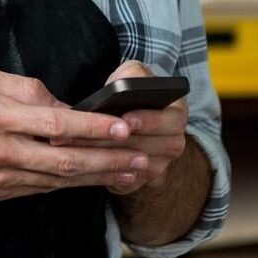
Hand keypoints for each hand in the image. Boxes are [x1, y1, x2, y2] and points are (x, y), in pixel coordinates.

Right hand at [0, 66, 148, 201]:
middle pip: (65, 160)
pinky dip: (70, 185)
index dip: (93, 129)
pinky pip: (40, 189)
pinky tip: (92, 179)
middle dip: (108, 159)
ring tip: (130, 171)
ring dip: (98, 177)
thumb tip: (60, 104)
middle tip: (142, 158)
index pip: (55, 125)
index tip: (123, 127)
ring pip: (58, 180)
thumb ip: (22, 89)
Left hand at [48, 60, 187, 194]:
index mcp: (175, 113)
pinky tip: (89, 166)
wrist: (133, 119)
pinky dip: (110, 177)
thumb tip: (120, 87)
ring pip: (138, 167)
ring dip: (109, 159)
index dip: (149, 121)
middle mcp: (174, 141)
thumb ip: (130, 76)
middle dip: (119, 141)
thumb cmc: (130, 94)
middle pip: (150, 147)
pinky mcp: (144, 180)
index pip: (170, 120)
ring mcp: (162, 164)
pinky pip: (130, 183)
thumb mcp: (132, 75)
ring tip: (82, 148)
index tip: (127, 119)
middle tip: (92, 136)